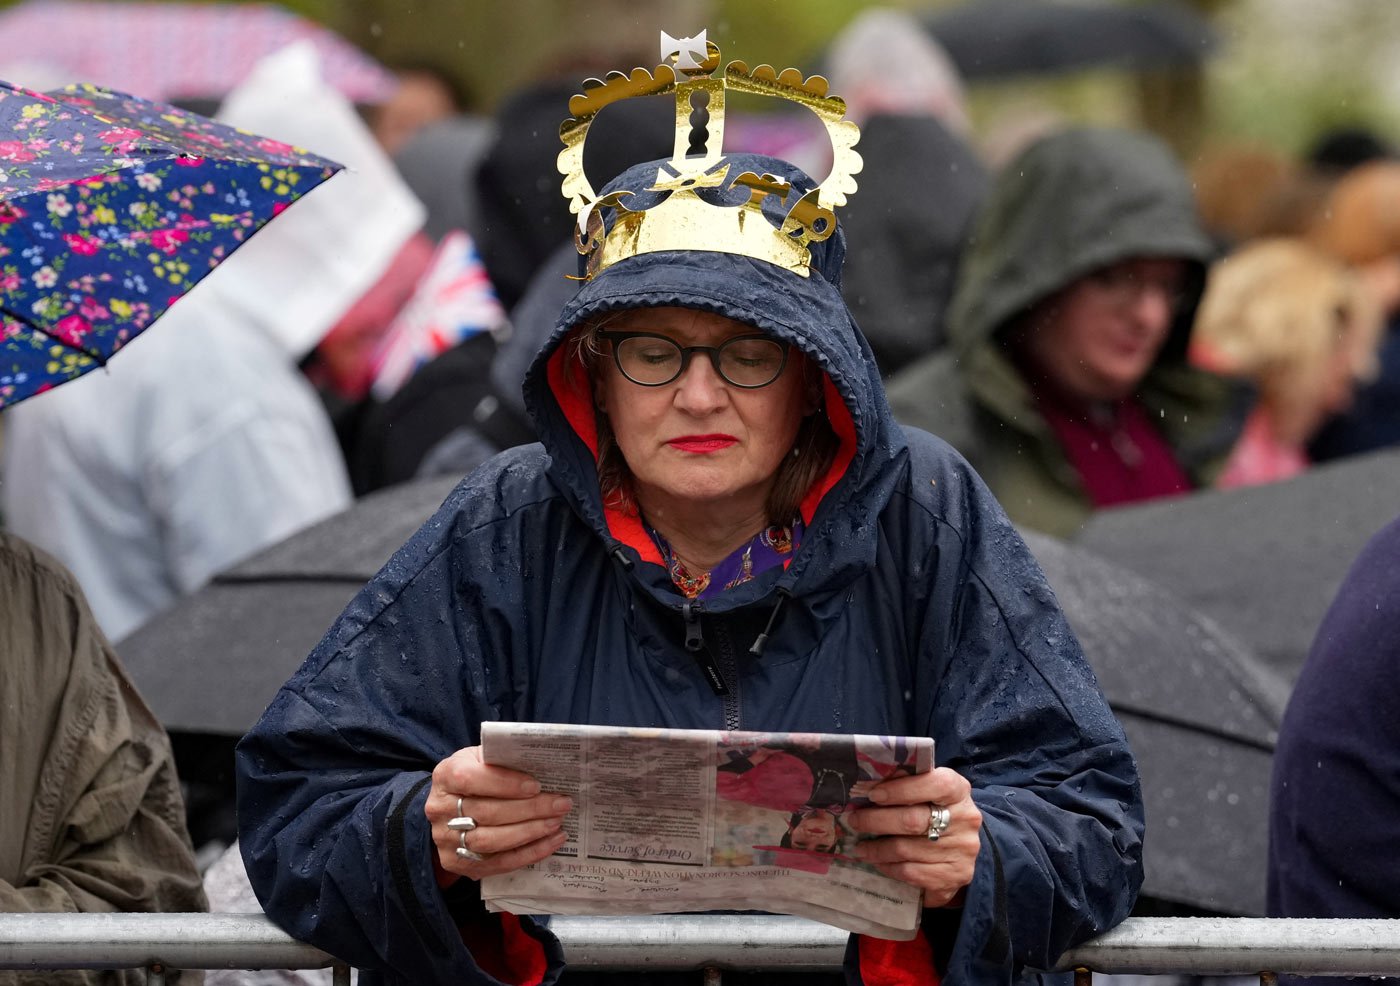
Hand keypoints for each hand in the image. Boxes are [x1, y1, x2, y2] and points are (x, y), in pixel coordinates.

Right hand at [426, 746, 571, 880]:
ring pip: (491, 841)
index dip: (504, 783)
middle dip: (529, 809)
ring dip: (530, 833)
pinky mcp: (458, 863)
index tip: (535, 786)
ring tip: (557, 823)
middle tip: (560, 804)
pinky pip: (498, 863)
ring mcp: (446, 840)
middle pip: (487, 812)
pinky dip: (529, 854)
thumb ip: (503, 760)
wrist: (449, 807)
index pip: (470, 779)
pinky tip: (551, 842)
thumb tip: (543, 764)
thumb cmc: (475, 776)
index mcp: (445, 775)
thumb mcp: (482, 759)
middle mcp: (440, 809)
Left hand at [845, 767, 981, 906]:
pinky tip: (878, 862)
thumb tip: (870, 784)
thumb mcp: (929, 793)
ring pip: (907, 849)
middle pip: (913, 820)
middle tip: (855, 821)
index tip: (873, 795)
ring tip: (860, 847)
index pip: (935, 784)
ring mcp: (962, 850)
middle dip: (876, 821)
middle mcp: (965, 819)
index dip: (901, 789)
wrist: (960, 848)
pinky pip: (912, 872)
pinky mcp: (956, 875)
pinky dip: (889, 867)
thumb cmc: (936, 812)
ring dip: (877, 849)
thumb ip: (906, 785)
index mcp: (958, 790)